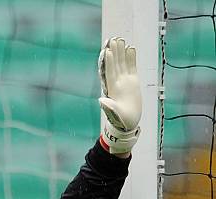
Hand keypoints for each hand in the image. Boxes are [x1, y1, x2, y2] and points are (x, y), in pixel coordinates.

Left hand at [98, 37, 141, 154]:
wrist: (128, 124)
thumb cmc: (120, 121)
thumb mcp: (114, 115)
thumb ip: (108, 107)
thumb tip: (100, 100)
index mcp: (112, 89)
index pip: (110, 72)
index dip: (109, 62)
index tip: (108, 50)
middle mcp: (117, 83)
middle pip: (115, 64)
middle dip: (114, 52)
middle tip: (113, 39)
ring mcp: (125, 82)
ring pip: (123, 63)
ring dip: (121, 52)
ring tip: (121, 39)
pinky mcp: (133, 82)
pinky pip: (132, 67)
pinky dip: (131, 58)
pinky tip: (131, 48)